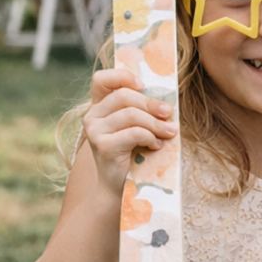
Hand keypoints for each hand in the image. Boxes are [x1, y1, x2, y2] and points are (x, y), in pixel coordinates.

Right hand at [81, 68, 177, 201]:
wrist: (118, 186)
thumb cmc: (132, 153)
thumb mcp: (136, 127)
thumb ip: (142, 111)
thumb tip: (167, 101)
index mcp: (99, 106)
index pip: (102, 79)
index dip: (123, 76)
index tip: (143, 85)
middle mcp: (92, 116)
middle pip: (124, 96)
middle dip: (152, 104)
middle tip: (169, 113)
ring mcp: (94, 130)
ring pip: (131, 115)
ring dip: (156, 123)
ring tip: (168, 133)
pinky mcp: (102, 145)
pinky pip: (134, 132)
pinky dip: (150, 137)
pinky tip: (155, 146)